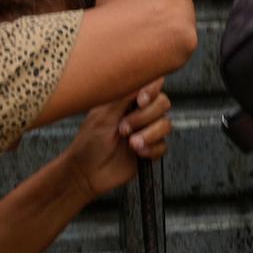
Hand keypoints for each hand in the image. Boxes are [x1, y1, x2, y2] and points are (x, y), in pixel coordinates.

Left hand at [65, 80, 173, 201]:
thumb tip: (141, 78)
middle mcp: (140, 113)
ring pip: (166, 124)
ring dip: (149, 134)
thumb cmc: (88, 143)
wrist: (86, 174)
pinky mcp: (150, 149)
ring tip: (132, 144)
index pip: (153, 84)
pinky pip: (163, 145)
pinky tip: (138, 153)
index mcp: (128, 100)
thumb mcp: (103, 116)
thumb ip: (123, 96)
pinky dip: (152, 149)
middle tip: (124, 129)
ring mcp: (146, 131)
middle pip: (163, 103)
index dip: (151, 90)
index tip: (140, 101)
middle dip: (145, 117)